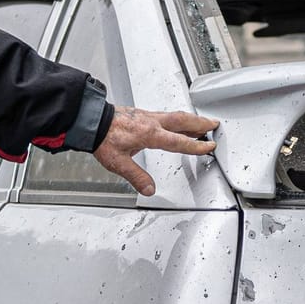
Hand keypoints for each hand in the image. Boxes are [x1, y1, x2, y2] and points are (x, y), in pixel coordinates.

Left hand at [93, 106, 218, 196]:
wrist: (90, 120)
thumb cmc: (102, 137)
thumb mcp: (118, 163)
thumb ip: (136, 176)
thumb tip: (149, 189)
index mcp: (150, 134)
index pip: (178, 142)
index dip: (196, 145)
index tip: (209, 146)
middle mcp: (151, 122)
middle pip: (183, 121)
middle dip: (200, 124)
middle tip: (214, 125)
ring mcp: (147, 116)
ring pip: (175, 116)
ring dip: (191, 119)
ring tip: (202, 123)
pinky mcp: (142, 114)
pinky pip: (166, 115)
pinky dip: (178, 119)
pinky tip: (177, 123)